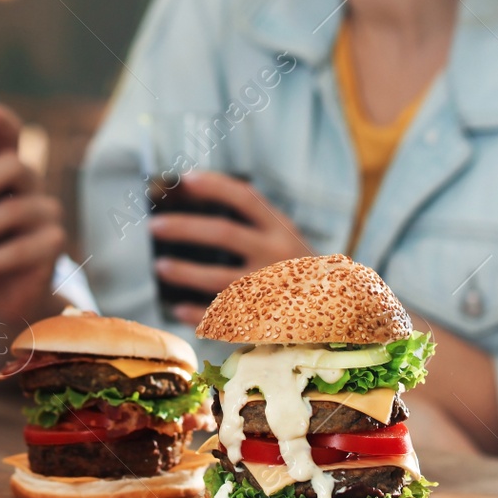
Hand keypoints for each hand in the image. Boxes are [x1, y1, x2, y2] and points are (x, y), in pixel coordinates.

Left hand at [147, 170, 312, 326]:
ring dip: (186, 272)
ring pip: (221, 278)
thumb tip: (196, 214)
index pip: (246, 198)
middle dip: (185, 228)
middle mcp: (277, 254)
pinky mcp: (266, 319)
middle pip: (224, 234)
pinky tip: (177, 309)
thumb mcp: (287, 240)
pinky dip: (199, 314)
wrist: (342, 311)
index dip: (215, 185)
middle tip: (155, 226)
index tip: (186, 178)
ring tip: (160, 267)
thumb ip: (255, 227)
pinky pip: (225, 317)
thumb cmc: (300, 271)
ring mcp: (271, 289)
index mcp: (281, 230)